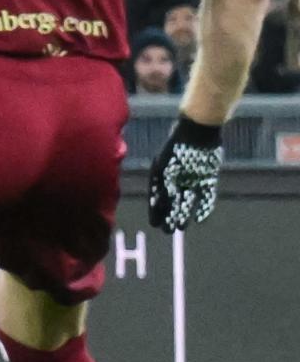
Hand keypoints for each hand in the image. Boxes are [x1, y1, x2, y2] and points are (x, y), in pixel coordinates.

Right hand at [147, 116, 221, 231]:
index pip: (157, 196)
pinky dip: (204, 207)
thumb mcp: (167, 166)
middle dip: (169, 216)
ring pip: (187, 200)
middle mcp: (176, 177)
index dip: (155, 210)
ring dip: (184, 214)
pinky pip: (206, 195)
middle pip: (171, 201)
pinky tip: (200, 219)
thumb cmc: (178, 145)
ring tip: (181, 228)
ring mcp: (192, 178)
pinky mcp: (207, 178)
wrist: (199, 130)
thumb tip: (160, 203)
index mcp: (162, 173)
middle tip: (167, 231)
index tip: (154, 224)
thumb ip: (164, 184)